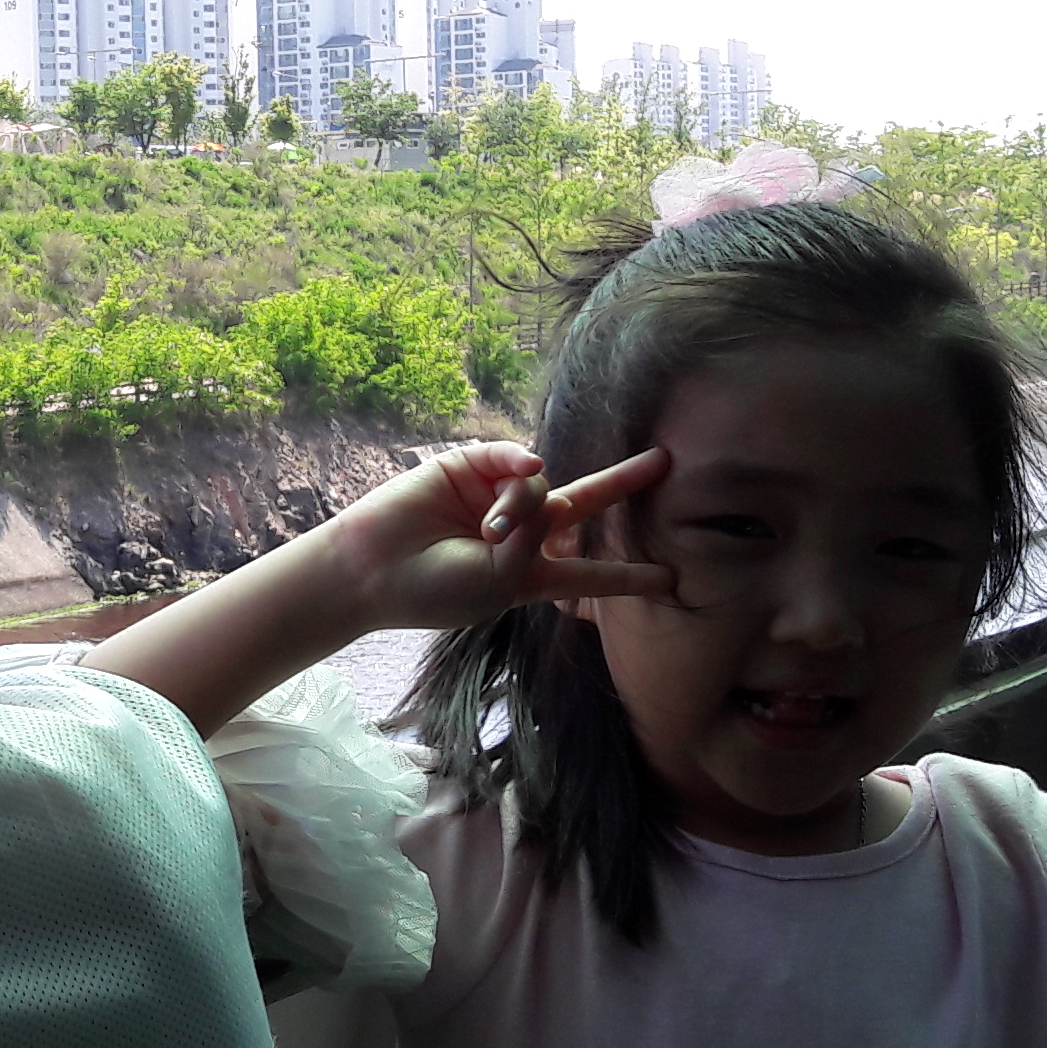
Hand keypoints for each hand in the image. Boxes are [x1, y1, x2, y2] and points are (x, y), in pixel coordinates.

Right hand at [314, 442, 676, 634]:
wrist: (373, 569)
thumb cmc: (435, 590)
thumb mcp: (501, 583)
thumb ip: (531, 534)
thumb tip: (540, 471)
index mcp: (530, 573)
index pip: (590, 574)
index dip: (629, 576)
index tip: (673, 580)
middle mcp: (521, 531)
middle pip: (584, 505)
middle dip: (622, 484)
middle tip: (665, 462)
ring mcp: (496, 496)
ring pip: (541, 487)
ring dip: (522, 509)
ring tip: (488, 532)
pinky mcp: (470, 467)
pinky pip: (512, 457)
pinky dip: (518, 465)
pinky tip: (521, 470)